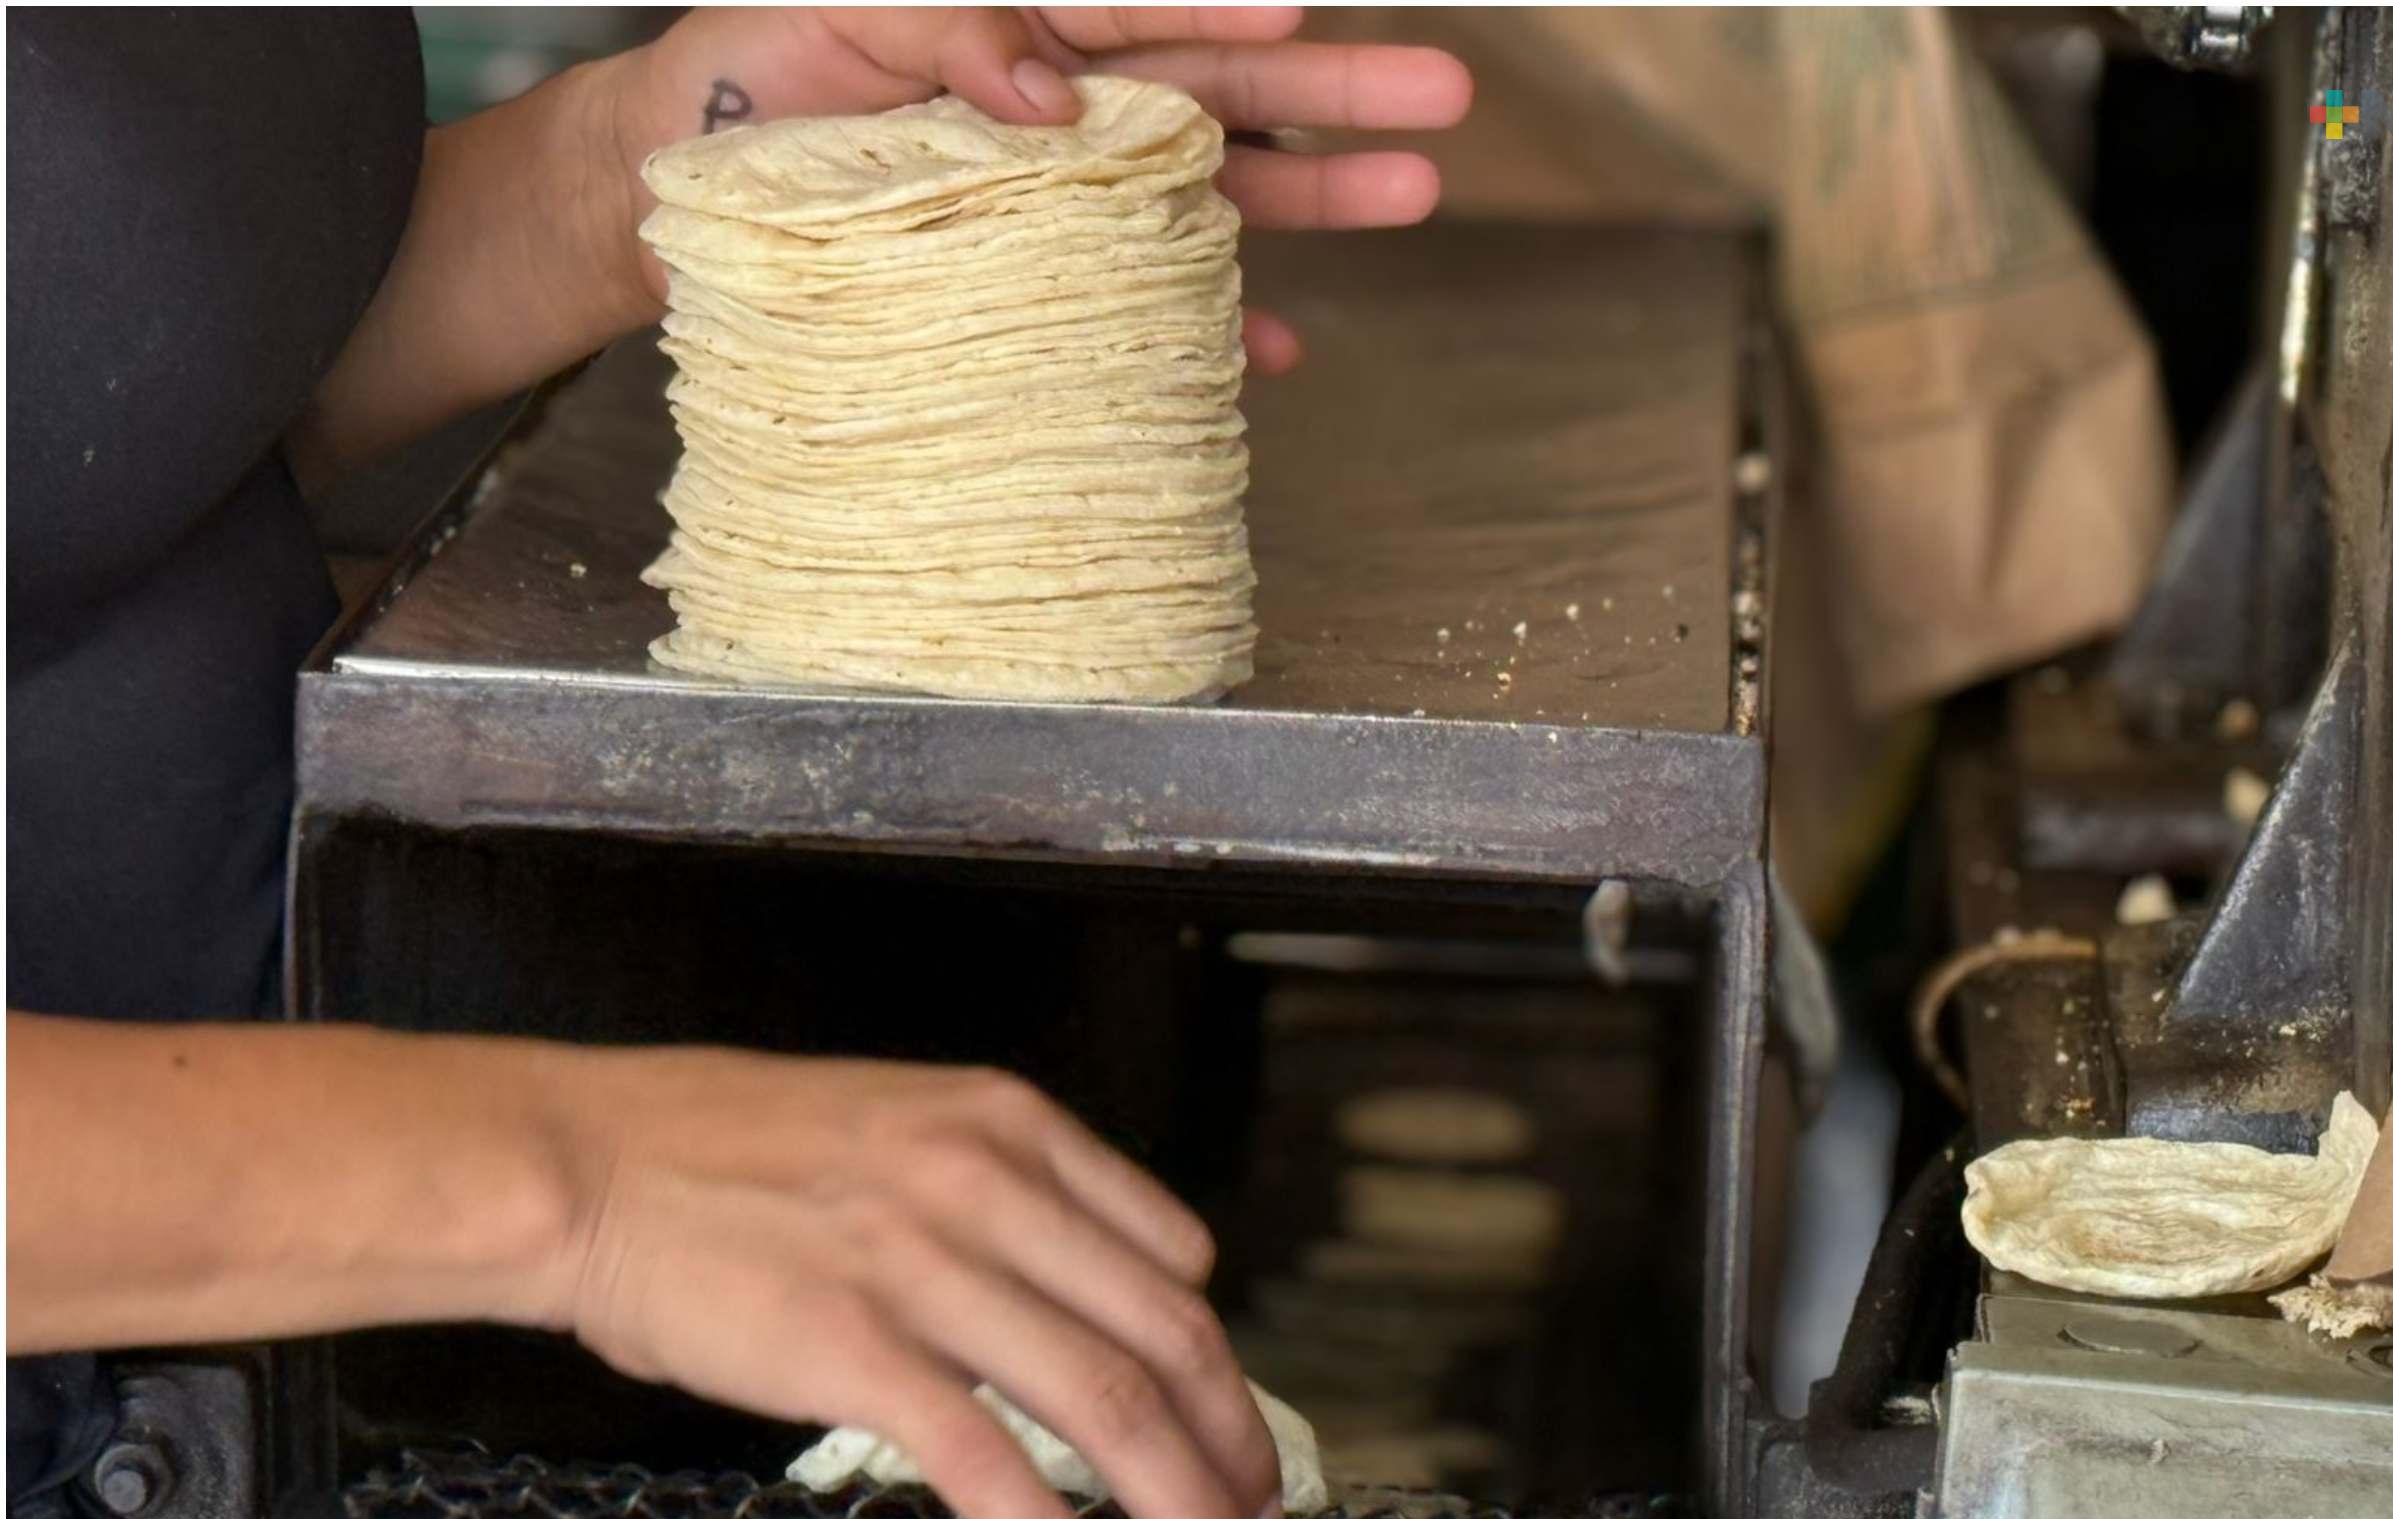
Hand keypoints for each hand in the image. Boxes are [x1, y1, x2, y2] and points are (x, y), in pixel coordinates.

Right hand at [543, 1050, 1275, 1518]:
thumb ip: (996, 1193)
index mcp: (1009, 1125)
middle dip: (1236, 1449)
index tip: (1234, 1429)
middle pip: (1170, 1337)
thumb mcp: (896, 1122)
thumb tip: (1078, 1297)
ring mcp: (923, 1266)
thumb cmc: (716, 1151)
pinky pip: (988, 1461)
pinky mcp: (852, 1350)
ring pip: (1109, 1403)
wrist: (579, 1162)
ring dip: (1184, 1509)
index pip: (1174, 1255)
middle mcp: (988, 1185)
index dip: (1222, 1361)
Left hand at [597, 7, 1474, 372]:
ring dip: (1318, 193)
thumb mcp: (838, 22)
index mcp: (1027, 20)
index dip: (1219, 6)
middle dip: (1337, 87)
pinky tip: (1282, 349)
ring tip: (1418, 190)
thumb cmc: (757, 80)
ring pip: (1216, 184)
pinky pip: (1150, 298)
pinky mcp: (1048, 274)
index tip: (1297, 3)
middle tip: (1447, 88)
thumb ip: (954, 35)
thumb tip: (1051, 91)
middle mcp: (1071, 100)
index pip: (1143, 5)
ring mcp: (1070, 191)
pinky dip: (1214, 326)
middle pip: (1224, 86)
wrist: (684, 193)